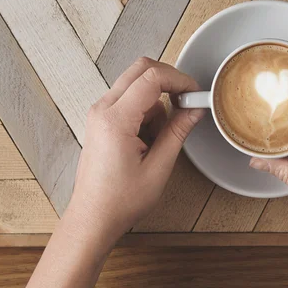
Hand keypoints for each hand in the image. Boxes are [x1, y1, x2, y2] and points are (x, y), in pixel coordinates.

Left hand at [69, 58, 204, 240]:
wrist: (93, 216)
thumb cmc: (119, 200)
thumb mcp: (159, 167)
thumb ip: (178, 132)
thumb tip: (195, 109)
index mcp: (115, 120)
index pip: (151, 77)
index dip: (179, 79)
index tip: (195, 92)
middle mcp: (102, 110)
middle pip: (140, 70)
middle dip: (168, 81)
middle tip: (186, 102)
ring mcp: (99, 113)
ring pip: (136, 86)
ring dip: (156, 103)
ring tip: (158, 140)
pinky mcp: (101, 120)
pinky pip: (129, 101)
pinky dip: (145, 113)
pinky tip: (147, 142)